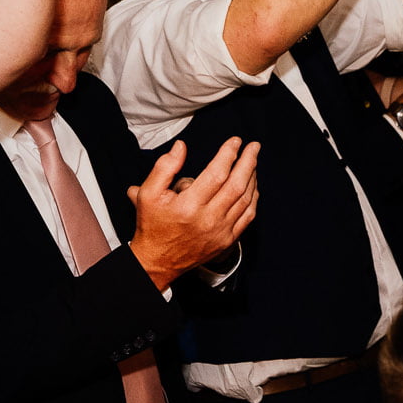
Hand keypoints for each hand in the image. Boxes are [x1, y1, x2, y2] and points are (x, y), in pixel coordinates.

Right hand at [130, 138, 259, 289]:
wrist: (158, 261)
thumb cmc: (153, 225)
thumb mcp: (148, 194)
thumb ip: (164, 167)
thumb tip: (181, 147)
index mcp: (189, 206)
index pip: (216, 174)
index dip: (228, 154)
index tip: (235, 141)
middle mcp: (208, 219)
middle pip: (237, 185)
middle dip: (248, 162)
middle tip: (254, 146)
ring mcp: (220, 231)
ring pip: (245, 200)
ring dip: (252, 177)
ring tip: (253, 161)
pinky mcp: (227, 240)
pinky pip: (247, 216)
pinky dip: (253, 198)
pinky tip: (252, 185)